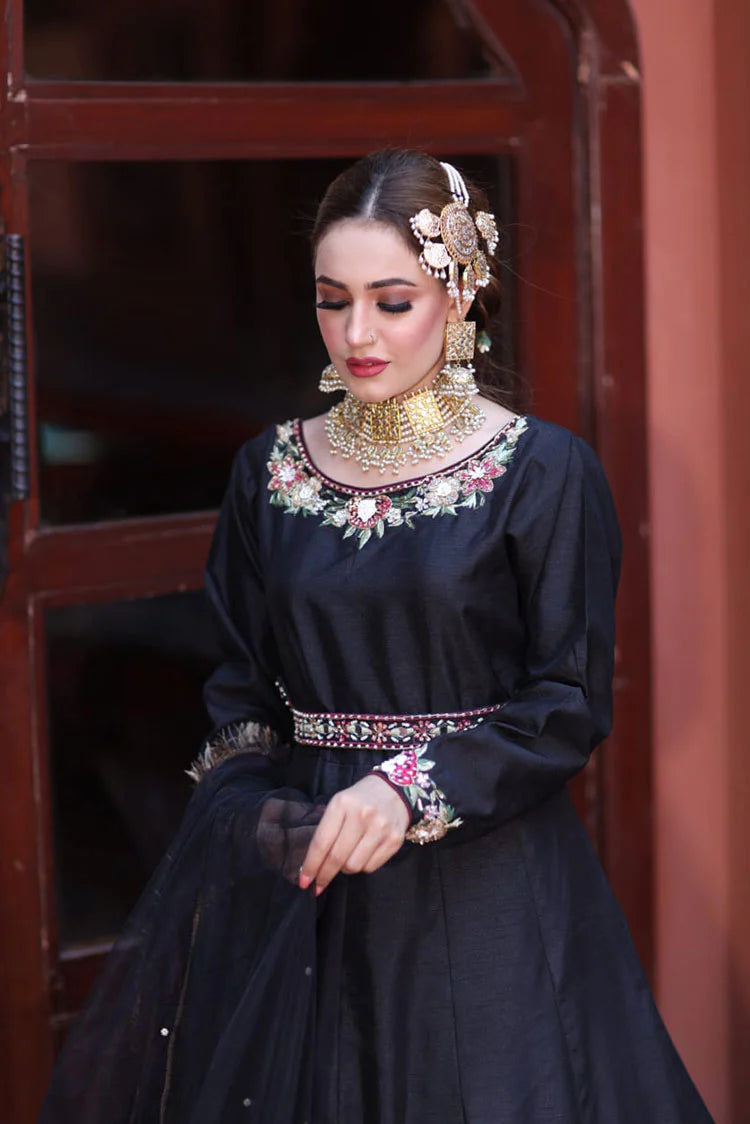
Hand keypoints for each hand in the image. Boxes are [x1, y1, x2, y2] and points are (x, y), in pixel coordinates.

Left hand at [299, 775, 409, 894]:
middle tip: (318, 885)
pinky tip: (362, 855)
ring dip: (345, 868)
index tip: (304, 881)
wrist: (392, 790)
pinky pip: (370, 867)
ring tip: (346, 859)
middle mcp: (362, 815)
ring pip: (354, 866)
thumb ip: (326, 831)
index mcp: (342, 804)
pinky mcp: (395, 840)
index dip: (311, 865)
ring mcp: (381, 828)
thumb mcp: (338, 805)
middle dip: (324, 875)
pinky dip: (362, 866)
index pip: (322, 842)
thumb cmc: (358, 800)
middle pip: (337, 857)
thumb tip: (313, 866)